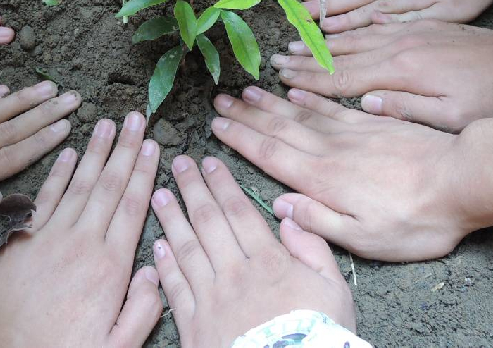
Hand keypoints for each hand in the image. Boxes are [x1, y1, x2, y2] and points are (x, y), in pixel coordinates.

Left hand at [0, 114, 162, 347]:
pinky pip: (45, 196)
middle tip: (135, 117)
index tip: (153, 144)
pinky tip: (68, 151)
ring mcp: (51, 237)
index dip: (145, 172)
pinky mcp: (22, 239)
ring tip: (107, 123)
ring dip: (95, 150)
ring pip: (79, 183)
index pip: (134, 206)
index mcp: (110, 266)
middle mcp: (83, 242)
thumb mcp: (114, 347)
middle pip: (110, 185)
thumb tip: (156, 271)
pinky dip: (58, 172)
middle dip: (125, 148)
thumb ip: (142, 310)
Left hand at [150, 155, 355, 347]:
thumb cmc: (319, 337)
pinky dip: (165, 264)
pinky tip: (157, 245)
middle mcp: (236, 274)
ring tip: (159, 194)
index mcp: (269, 262)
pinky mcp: (195, 327)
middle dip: (192, 189)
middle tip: (178, 164)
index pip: (239, 212)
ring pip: (187, 249)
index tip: (208, 162)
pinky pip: (176, 288)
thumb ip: (314, 249)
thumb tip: (289, 217)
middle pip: (209, 222)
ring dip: (171, 219)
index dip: (222, 184)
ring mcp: (212, 300)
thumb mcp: (335, 290)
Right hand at [210, 86, 473, 261]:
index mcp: (324, 179)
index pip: (270, 154)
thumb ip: (319, 222)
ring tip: (246, 89)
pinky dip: (310, 95)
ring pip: (301, 111)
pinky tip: (295, 89)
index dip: (240, 138)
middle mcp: (331, 149)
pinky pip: (334, 104)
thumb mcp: (368, 239)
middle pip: (279, 127)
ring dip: (270, 100)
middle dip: (246, 114)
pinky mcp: (374, 121)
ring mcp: (353, 130)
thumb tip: (279, 206)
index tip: (215, 125)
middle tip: (219, 100)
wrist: (464, 180)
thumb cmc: (418, 221)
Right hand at [273, 22, 492, 130]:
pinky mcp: (418, 25)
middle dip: (304, 60)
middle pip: (339, 55)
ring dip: (320, 42)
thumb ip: (405, 110)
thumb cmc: (492, 99)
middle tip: (273, 61)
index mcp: (400, 74)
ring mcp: (406, 32)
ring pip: (353, 36)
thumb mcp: (453, 116)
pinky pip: (374, 23)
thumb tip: (362, 105)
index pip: (341, 79)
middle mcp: (396, 48)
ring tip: (293, 43)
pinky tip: (335, 26)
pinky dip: (349, 26)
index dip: (307, 81)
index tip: (279, 80)